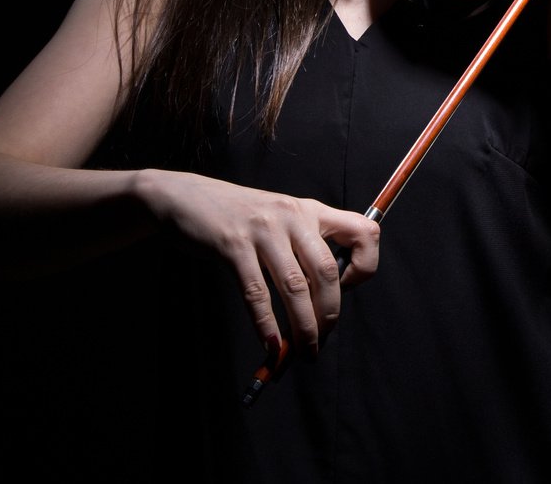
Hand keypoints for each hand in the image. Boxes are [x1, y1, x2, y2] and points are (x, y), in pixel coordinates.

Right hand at [135, 169, 380, 357]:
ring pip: (295, 287)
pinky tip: (270, 343)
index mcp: (311, 211)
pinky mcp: (233, 245)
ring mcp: (263, 230)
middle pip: (326, 271)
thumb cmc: (238, 216)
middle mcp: (293, 216)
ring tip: (303, 352)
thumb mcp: (280, 220)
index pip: (363, 231)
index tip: (348, 288)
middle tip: (321, 340)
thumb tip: (322, 302)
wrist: (185, 198)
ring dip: (303, 327)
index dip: (365, 264)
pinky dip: (266, 323)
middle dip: (329, 313)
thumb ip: (304, 248)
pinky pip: (256, 292)